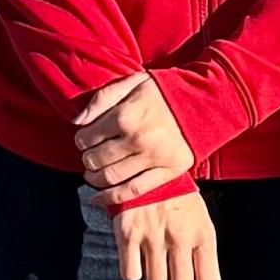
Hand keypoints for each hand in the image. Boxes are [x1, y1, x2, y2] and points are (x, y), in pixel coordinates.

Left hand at [75, 73, 194, 203]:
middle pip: (95, 159)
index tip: (85, 139)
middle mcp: (138, 139)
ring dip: (94, 178)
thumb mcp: (132, 82)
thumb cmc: (163, 91)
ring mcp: (153, 158)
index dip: (81, 139)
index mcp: (126, 116)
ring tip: (93, 173)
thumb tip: (77, 121)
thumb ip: (102, 98)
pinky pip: (133, 190)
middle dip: (87, 159)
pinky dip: (111, 197)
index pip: (87, 137)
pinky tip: (98, 198)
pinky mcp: (168, 171)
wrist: (202, 102)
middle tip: (91, 155)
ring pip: (110, 177)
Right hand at [114, 185, 221, 279]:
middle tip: (172, 276)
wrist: (149, 165)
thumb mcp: (200, 219)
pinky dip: (132, 272)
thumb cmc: (177, 198)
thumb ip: (201, 250)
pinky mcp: (128, 234)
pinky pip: (130, 274)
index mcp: (204, 233)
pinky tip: (136, 257)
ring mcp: (154, 236)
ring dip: (154, 279)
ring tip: (154, 261)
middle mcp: (181, 237)